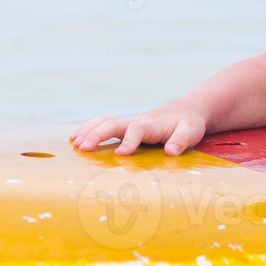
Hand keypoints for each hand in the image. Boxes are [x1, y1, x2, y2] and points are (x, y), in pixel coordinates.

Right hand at [69, 108, 208, 155]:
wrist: (184, 111)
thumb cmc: (188, 125)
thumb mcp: (191, 132)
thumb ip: (181, 141)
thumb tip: (171, 151)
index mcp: (152, 124)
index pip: (137, 130)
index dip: (129, 141)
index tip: (120, 154)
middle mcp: (136, 121)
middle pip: (112, 123)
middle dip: (97, 135)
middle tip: (83, 148)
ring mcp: (127, 122)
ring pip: (103, 121)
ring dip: (88, 130)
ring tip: (74, 143)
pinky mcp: (123, 126)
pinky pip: (101, 124)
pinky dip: (87, 129)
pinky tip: (74, 138)